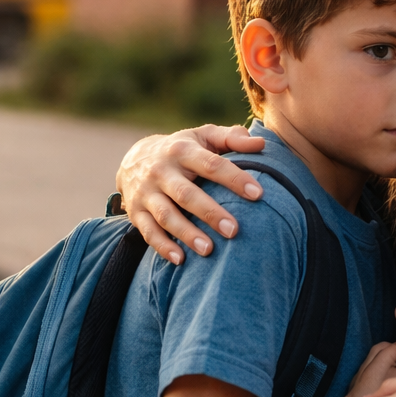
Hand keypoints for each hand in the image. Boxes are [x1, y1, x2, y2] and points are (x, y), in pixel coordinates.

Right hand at [116, 125, 265, 263]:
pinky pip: (148, 231)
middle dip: (209, 213)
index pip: (211, 164)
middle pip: (186, 194)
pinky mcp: (135, 212)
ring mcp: (146, 192)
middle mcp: (161, 171)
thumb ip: (232, 138)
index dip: (234, 179)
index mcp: (183, 150)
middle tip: (234, 230)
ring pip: (166, 215)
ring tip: (209, 250)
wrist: (134, 158)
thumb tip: (261, 144)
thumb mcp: (204, 136)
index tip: (258, 194)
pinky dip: (163, 246)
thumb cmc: (183, 149)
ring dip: (186, 234)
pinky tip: (180, 260)